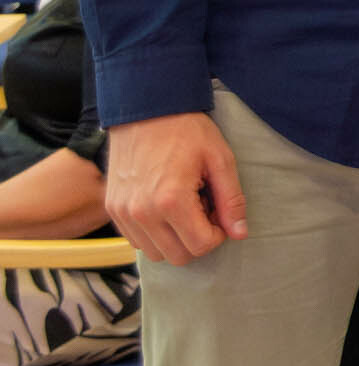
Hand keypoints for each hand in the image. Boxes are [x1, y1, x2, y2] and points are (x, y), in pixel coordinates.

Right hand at [104, 111, 247, 265]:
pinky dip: (155, 233)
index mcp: (171, 201)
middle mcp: (142, 212)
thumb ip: (232, 200)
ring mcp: (123, 212)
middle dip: (197, 239)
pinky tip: (165, 206)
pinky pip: (137, 241)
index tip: (218, 211)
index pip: (201, 246)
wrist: (145, 109)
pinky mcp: (112, 208)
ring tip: (184, 206)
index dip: (218, 234)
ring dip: (175, 239)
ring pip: (155, 253)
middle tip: (203, 209)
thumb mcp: (220, 159)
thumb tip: (240, 233)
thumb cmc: (186, 130)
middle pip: (178, 256)